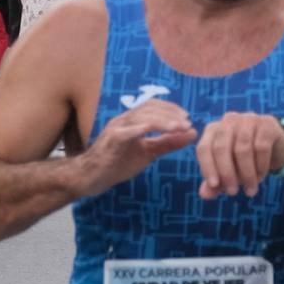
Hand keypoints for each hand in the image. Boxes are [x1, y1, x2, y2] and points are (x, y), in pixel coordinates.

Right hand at [74, 99, 196, 197]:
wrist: (91, 178)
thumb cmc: (117, 163)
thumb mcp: (148, 152)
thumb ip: (168, 142)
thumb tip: (192, 133)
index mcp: (133, 121)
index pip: (153, 105)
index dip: (171, 109)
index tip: (187, 118)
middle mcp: (123, 120)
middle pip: (148, 107)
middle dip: (169, 113)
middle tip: (186, 123)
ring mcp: (115, 129)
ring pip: (139, 117)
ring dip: (160, 121)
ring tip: (177, 128)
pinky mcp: (109, 141)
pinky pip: (124, 132)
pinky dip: (138, 128)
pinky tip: (151, 130)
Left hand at [195, 112, 283, 199]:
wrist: (276, 148)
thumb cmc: (246, 159)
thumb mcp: (229, 172)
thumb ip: (215, 183)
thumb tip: (204, 194)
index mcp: (213, 130)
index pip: (204, 148)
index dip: (207, 167)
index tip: (214, 186)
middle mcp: (228, 120)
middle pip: (221, 147)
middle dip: (227, 173)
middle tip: (233, 192)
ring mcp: (248, 119)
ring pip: (242, 148)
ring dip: (246, 173)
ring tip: (250, 189)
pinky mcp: (267, 123)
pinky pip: (261, 147)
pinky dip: (260, 165)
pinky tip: (261, 176)